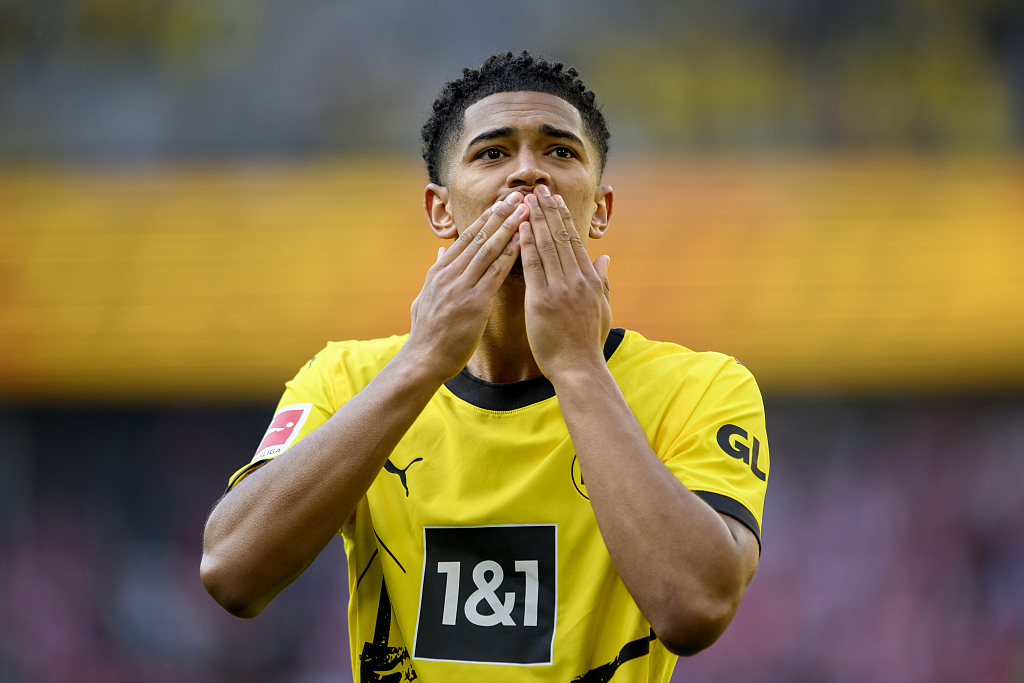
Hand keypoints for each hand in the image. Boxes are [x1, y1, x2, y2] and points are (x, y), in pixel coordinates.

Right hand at [406, 192, 528, 381]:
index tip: (502, 202)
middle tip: (519, 196)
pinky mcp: (473, 303)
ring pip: (488, 249)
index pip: (466, 237)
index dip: (486, 218)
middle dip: (501, 214)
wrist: (424, 360)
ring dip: (509, 227)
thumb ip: (436, 273)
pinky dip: (509, 255)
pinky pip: (495, 273)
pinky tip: (523, 242)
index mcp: (439, 272)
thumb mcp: (425, 297)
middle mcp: (449, 274)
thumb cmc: (428, 334)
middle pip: (479, 237)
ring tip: (525, 210)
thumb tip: (441, 253)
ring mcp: (461, 287)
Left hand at [520, 186, 611, 380]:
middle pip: (560, 237)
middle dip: (547, 211)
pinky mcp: (543, 301)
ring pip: (547, 247)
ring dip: (535, 221)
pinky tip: (518, 230)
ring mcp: (560, 289)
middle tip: (537, 189)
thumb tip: (605, 259)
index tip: (554, 200)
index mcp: (590, 280)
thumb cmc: (588, 342)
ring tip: (525, 201)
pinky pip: (533, 267)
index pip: (574, 241)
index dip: (562, 218)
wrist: (579, 368)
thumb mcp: (602, 308)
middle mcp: (577, 280)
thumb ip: (602, 281)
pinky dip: (526, 246)